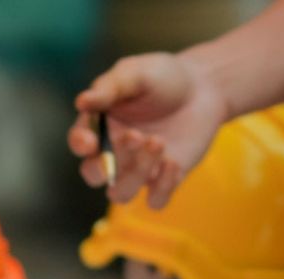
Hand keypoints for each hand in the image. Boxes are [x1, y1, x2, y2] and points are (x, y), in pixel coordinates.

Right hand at [68, 52, 228, 208]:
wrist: (204, 88)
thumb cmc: (163, 77)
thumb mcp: (135, 73)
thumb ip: (110, 88)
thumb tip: (81, 101)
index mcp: (99, 126)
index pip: (79, 143)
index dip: (80, 146)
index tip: (91, 141)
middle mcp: (114, 152)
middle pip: (94, 175)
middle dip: (108, 163)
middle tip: (135, 136)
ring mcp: (138, 169)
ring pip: (121, 193)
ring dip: (136, 173)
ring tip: (158, 141)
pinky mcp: (164, 180)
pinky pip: (155, 201)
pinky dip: (162, 187)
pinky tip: (174, 162)